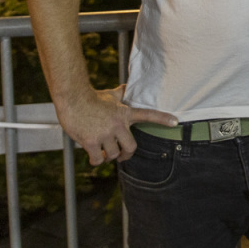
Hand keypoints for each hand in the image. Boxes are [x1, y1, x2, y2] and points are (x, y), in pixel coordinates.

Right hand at [56, 85, 176, 164]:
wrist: (73, 98)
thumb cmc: (91, 98)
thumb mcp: (110, 94)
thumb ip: (120, 94)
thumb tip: (127, 87)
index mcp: (125, 113)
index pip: (148, 115)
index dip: (162, 119)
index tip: (175, 122)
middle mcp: (118, 125)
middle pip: (131, 148)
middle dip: (126, 155)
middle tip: (121, 156)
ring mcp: (105, 134)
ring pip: (113, 155)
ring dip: (108, 157)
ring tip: (102, 153)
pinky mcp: (91, 141)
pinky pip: (98, 159)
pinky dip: (96, 160)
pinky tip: (93, 157)